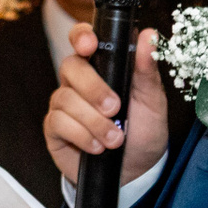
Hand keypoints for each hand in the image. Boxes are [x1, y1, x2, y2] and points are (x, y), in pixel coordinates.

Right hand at [45, 23, 169, 185]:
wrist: (135, 172)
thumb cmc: (143, 132)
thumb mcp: (153, 101)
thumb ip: (147, 69)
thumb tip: (149, 35)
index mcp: (103, 67)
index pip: (83, 39)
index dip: (81, 37)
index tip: (90, 45)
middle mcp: (79, 81)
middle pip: (71, 66)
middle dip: (93, 88)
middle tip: (115, 108)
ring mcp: (64, 103)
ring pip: (66, 98)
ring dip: (94, 121)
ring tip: (115, 138)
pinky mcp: (54, 127)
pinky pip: (58, 122)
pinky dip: (82, 135)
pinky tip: (98, 147)